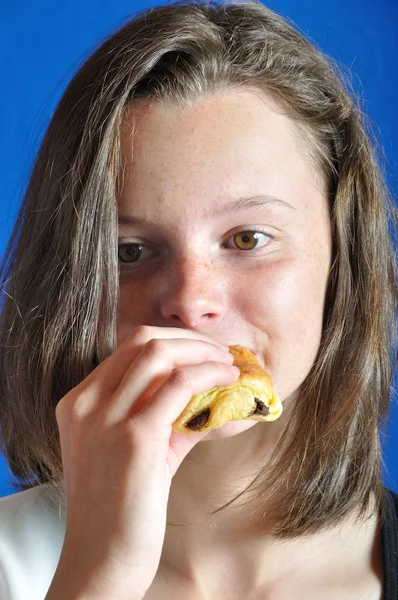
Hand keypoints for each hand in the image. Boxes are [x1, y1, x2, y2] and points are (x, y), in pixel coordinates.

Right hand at [47, 326, 238, 599]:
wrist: (102, 560)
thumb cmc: (121, 508)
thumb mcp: (139, 450)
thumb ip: (167, 418)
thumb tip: (212, 394)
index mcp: (79, 402)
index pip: (128, 349)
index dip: (173, 342)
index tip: (204, 351)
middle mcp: (86, 402)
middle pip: (142, 341)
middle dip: (189, 340)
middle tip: (221, 352)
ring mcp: (106, 417)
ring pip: (159, 354)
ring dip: (203, 352)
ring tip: (229, 364)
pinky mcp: (134, 437)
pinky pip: (179, 385)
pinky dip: (209, 374)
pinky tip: (229, 381)